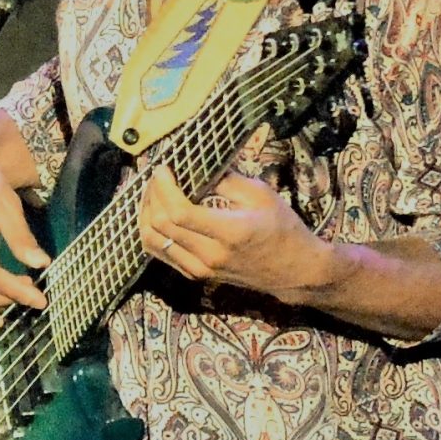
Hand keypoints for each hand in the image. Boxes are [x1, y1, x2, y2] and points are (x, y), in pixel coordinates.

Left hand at [139, 165, 330, 304]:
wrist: (294, 272)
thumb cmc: (283, 229)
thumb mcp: (261, 195)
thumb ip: (226, 180)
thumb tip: (197, 164)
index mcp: (229, 232)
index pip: (179, 211)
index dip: (163, 187)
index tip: (163, 168)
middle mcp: (209, 255)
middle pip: (161, 224)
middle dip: (152, 195)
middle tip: (156, 176)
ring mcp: (200, 269)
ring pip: (153, 241)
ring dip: (146, 213)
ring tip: (152, 193)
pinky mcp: (196, 275)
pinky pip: (161, 253)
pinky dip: (151, 232)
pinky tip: (156, 213)